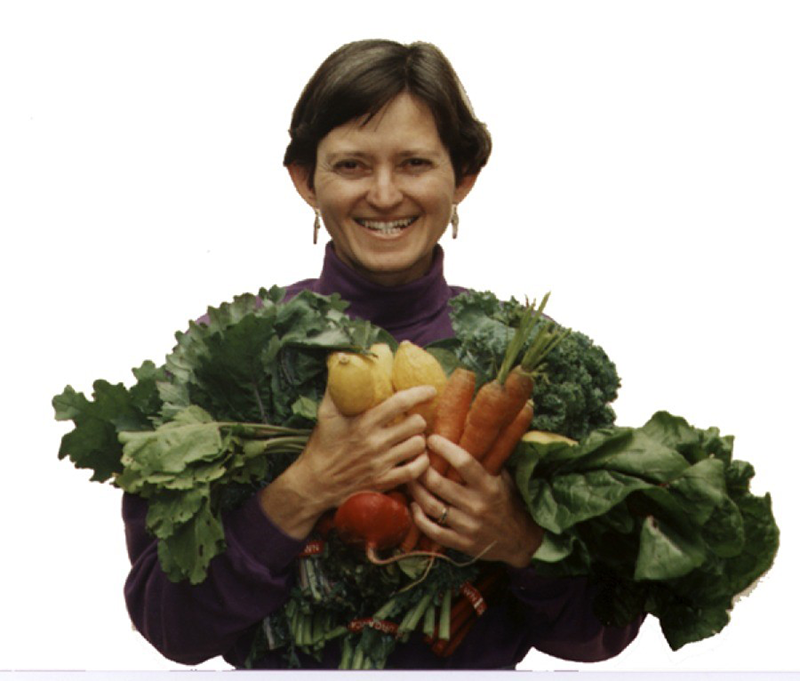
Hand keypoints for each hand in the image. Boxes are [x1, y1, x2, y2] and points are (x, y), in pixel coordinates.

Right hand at [258, 385, 434, 537]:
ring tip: (413, 437)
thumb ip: (336, 388)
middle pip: (416, 424)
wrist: (314, 483)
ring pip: (418, 445)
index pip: (400, 402)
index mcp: (364, 422)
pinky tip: (416, 456)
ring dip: (419, 439)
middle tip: (414, 419)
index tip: (430, 390)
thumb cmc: (321, 445)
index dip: (420, 393)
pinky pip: (415, 470)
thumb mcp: (325, 413)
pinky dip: (420, 462)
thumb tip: (342, 361)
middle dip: (419, 419)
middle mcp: (375, 442)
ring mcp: (381, 464)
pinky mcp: (384, 482)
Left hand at [408, 434, 542, 568]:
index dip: (444, 448)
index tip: (431, 439)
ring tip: (410, 479)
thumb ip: (488, 463)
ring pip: (431, 505)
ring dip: (415, 490)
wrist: (520, 542)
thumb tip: (469, 436)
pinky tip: (414, 505)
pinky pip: (432, 530)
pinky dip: (418, 517)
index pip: (463, 462)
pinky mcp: (461, 543)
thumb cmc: (509, 504)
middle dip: (421, 469)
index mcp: (489, 486)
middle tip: (413, 459)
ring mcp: (468, 526)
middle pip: (438, 483)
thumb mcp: (505, 480)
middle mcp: (477, 505)